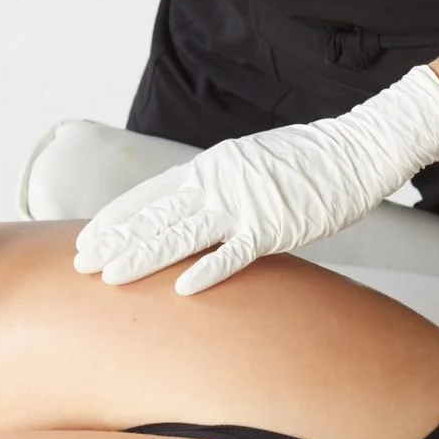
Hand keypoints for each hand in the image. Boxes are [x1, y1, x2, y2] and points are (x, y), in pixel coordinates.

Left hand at [74, 65, 438, 293]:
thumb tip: (189, 206)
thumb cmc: (305, 161)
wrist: (356, 150)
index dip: (115, 218)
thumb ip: (216, 184)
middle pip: (156, 216)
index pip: (150, 193)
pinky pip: (234, 254)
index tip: (87, 238)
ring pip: (182, 235)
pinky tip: (180, 288)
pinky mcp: (275, 228)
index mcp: (210, 165)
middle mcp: (219, 182)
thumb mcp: (248, 162)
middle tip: (82, 266)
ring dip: (144, 257)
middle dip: (116, 242)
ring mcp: (245, 205)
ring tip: (112, 278)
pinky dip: (207, 271)